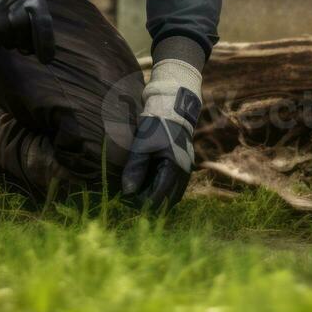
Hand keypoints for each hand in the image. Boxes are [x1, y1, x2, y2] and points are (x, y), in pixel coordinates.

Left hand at [121, 58, 201, 209]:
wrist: (173, 108)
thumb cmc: (156, 124)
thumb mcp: (142, 145)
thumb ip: (135, 169)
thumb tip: (127, 193)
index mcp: (174, 168)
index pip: (158, 198)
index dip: (141, 203)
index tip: (126, 201)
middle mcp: (184, 173)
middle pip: (167, 201)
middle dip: (149, 204)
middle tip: (130, 201)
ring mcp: (185, 170)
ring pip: (172, 195)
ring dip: (156, 198)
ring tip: (137, 195)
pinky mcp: (183, 166)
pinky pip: (174, 187)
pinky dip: (162, 190)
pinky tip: (147, 187)